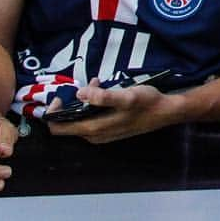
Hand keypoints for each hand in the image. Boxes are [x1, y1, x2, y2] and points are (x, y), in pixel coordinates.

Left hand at [45, 79, 182, 143]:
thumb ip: (103, 97)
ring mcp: (102, 133)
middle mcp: (95, 135)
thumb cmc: (146, 103)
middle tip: (83, 86)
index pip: (58, 128)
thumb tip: (79, 94)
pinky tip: (104, 91)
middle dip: (71, 104)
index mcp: (94, 129)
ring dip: (83, 102)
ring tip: (96, 85)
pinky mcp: (110, 128)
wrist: (166, 112)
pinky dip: (92, 105)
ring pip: (81, 119)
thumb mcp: (126, 96)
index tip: (61, 95)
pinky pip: (91, 118)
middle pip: (68, 124)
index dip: (53, 113)